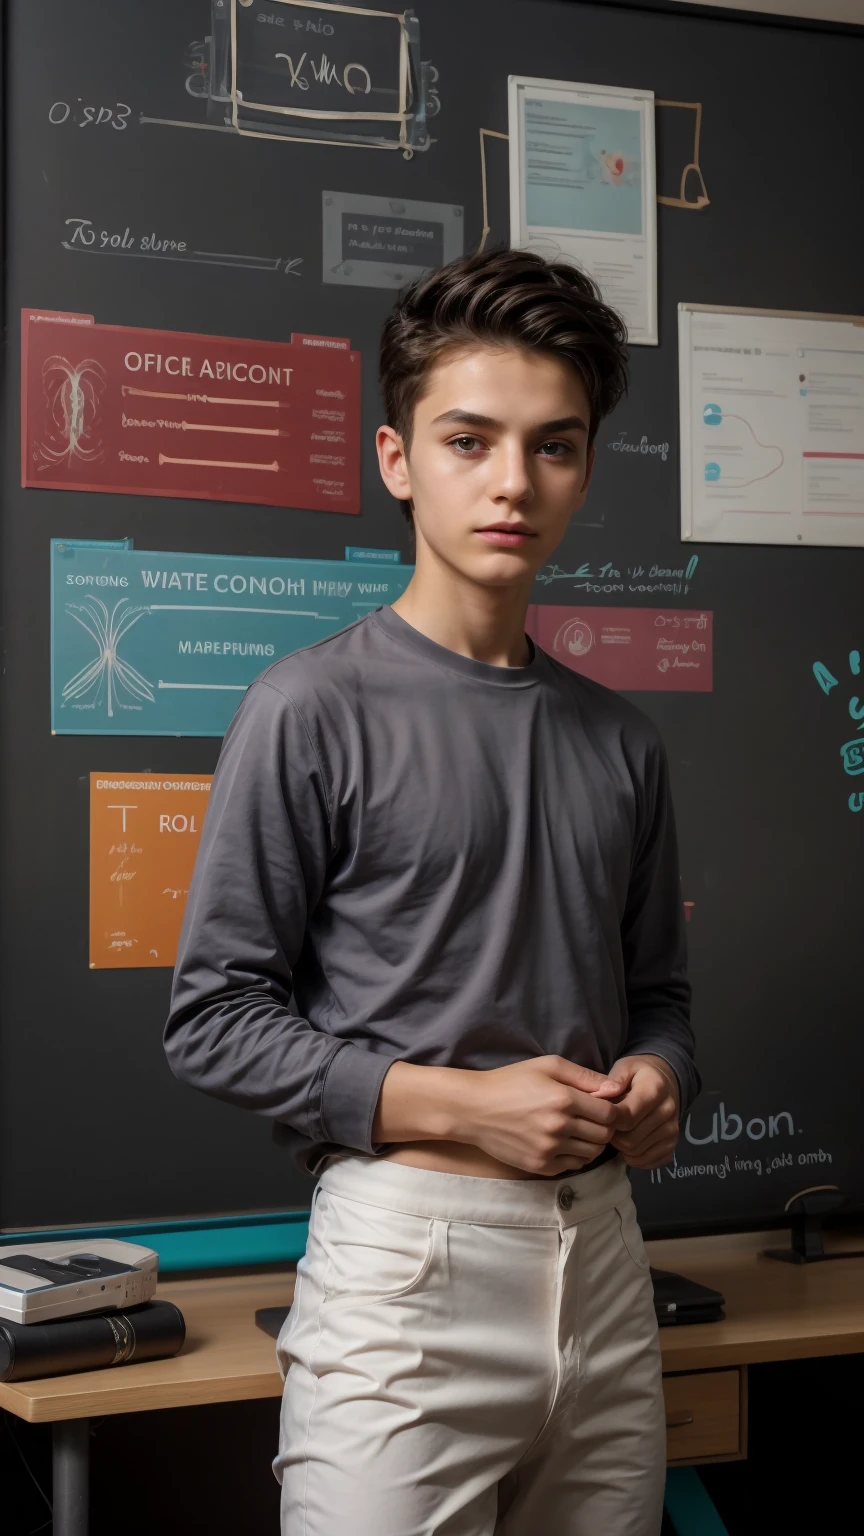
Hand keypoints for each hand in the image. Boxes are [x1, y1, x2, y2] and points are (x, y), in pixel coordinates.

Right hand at [458, 1056, 621, 1176]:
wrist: (474, 1109)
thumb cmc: (511, 1081)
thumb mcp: (548, 1066)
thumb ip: (585, 1076)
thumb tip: (616, 1089)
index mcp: (563, 1099)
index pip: (611, 1115)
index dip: (614, 1111)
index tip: (606, 1107)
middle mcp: (559, 1127)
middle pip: (604, 1136)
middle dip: (605, 1127)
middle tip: (593, 1118)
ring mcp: (549, 1149)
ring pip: (592, 1153)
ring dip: (592, 1142)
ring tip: (579, 1130)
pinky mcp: (540, 1166)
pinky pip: (573, 1165)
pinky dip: (575, 1155)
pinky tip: (564, 1142)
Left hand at [592, 1055, 679, 1168]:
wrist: (667, 1081)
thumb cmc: (639, 1074)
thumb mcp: (625, 1066)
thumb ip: (613, 1079)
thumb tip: (601, 1095)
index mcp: (654, 1089)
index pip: (626, 1116)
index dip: (608, 1120)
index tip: (600, 1115)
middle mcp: (667, 1111)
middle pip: (630, 1139)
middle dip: (613, 1135)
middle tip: (608, 1124)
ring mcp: (672, 1129)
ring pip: (636, 1152)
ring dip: (622, 1146)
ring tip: (620, 1130)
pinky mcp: (673, 1144)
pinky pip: (647, 1161)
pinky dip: (634, 1157)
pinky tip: (630, 1142)